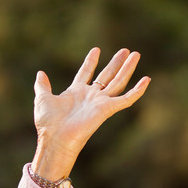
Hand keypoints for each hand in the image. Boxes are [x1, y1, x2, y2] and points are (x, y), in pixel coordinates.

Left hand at [31, 47, 149, 180]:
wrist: (55, 137)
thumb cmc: (48, 123)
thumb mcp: (42, 99)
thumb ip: (42, 86)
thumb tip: (40, 73)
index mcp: (75, 93)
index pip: (85, 73)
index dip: (90, 62)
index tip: (96, 50)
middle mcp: (89, 96)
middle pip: (106, 76)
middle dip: (115, 63)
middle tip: (125, 50)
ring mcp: (99, 103)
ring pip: (118, 82)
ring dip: (127, 69)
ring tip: (135, 54)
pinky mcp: (107, 109)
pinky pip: (126, 99)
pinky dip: (137, 91)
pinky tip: (147, 80)